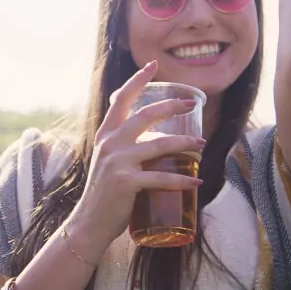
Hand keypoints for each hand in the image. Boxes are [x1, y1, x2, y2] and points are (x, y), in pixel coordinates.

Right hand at [65, 62, 204, 257]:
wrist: (89, 223)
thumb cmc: (104, 194)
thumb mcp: (109, 162)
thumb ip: (126, 148)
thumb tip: (157, 140)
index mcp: (106, 135)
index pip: (120, 99)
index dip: (137, 80)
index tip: (152, 65)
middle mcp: (110, 143)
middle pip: (146, 114)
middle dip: (172, 106)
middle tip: (192, 103)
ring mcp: (118, 162)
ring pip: (160, 144)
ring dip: (185, 142)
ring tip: (201, 143)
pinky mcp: (127, 182)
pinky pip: (162, 178)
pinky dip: (183, 181)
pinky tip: (197, 181)